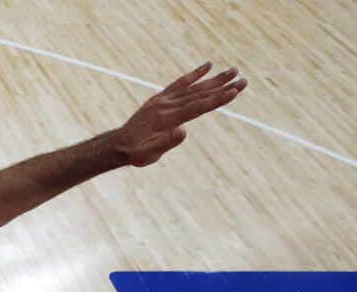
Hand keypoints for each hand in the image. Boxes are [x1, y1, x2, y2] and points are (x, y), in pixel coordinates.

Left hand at [113, 63, 245, 166]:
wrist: (118, 144)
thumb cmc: (136, 153)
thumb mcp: (148, 155)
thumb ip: (165, 144)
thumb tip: (183, 132)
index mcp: (166, 119)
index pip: (196, 107)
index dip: (216, 100)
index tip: (234, 92)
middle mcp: (166, 105)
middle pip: (199, 94)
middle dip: (222, 87)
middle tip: (244, 79)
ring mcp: (163, 100)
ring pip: (193, 87)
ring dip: (214, 79)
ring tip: (234, 70)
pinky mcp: (160, 98)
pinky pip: (179, 83)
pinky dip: (193, 75)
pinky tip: (207, 65)